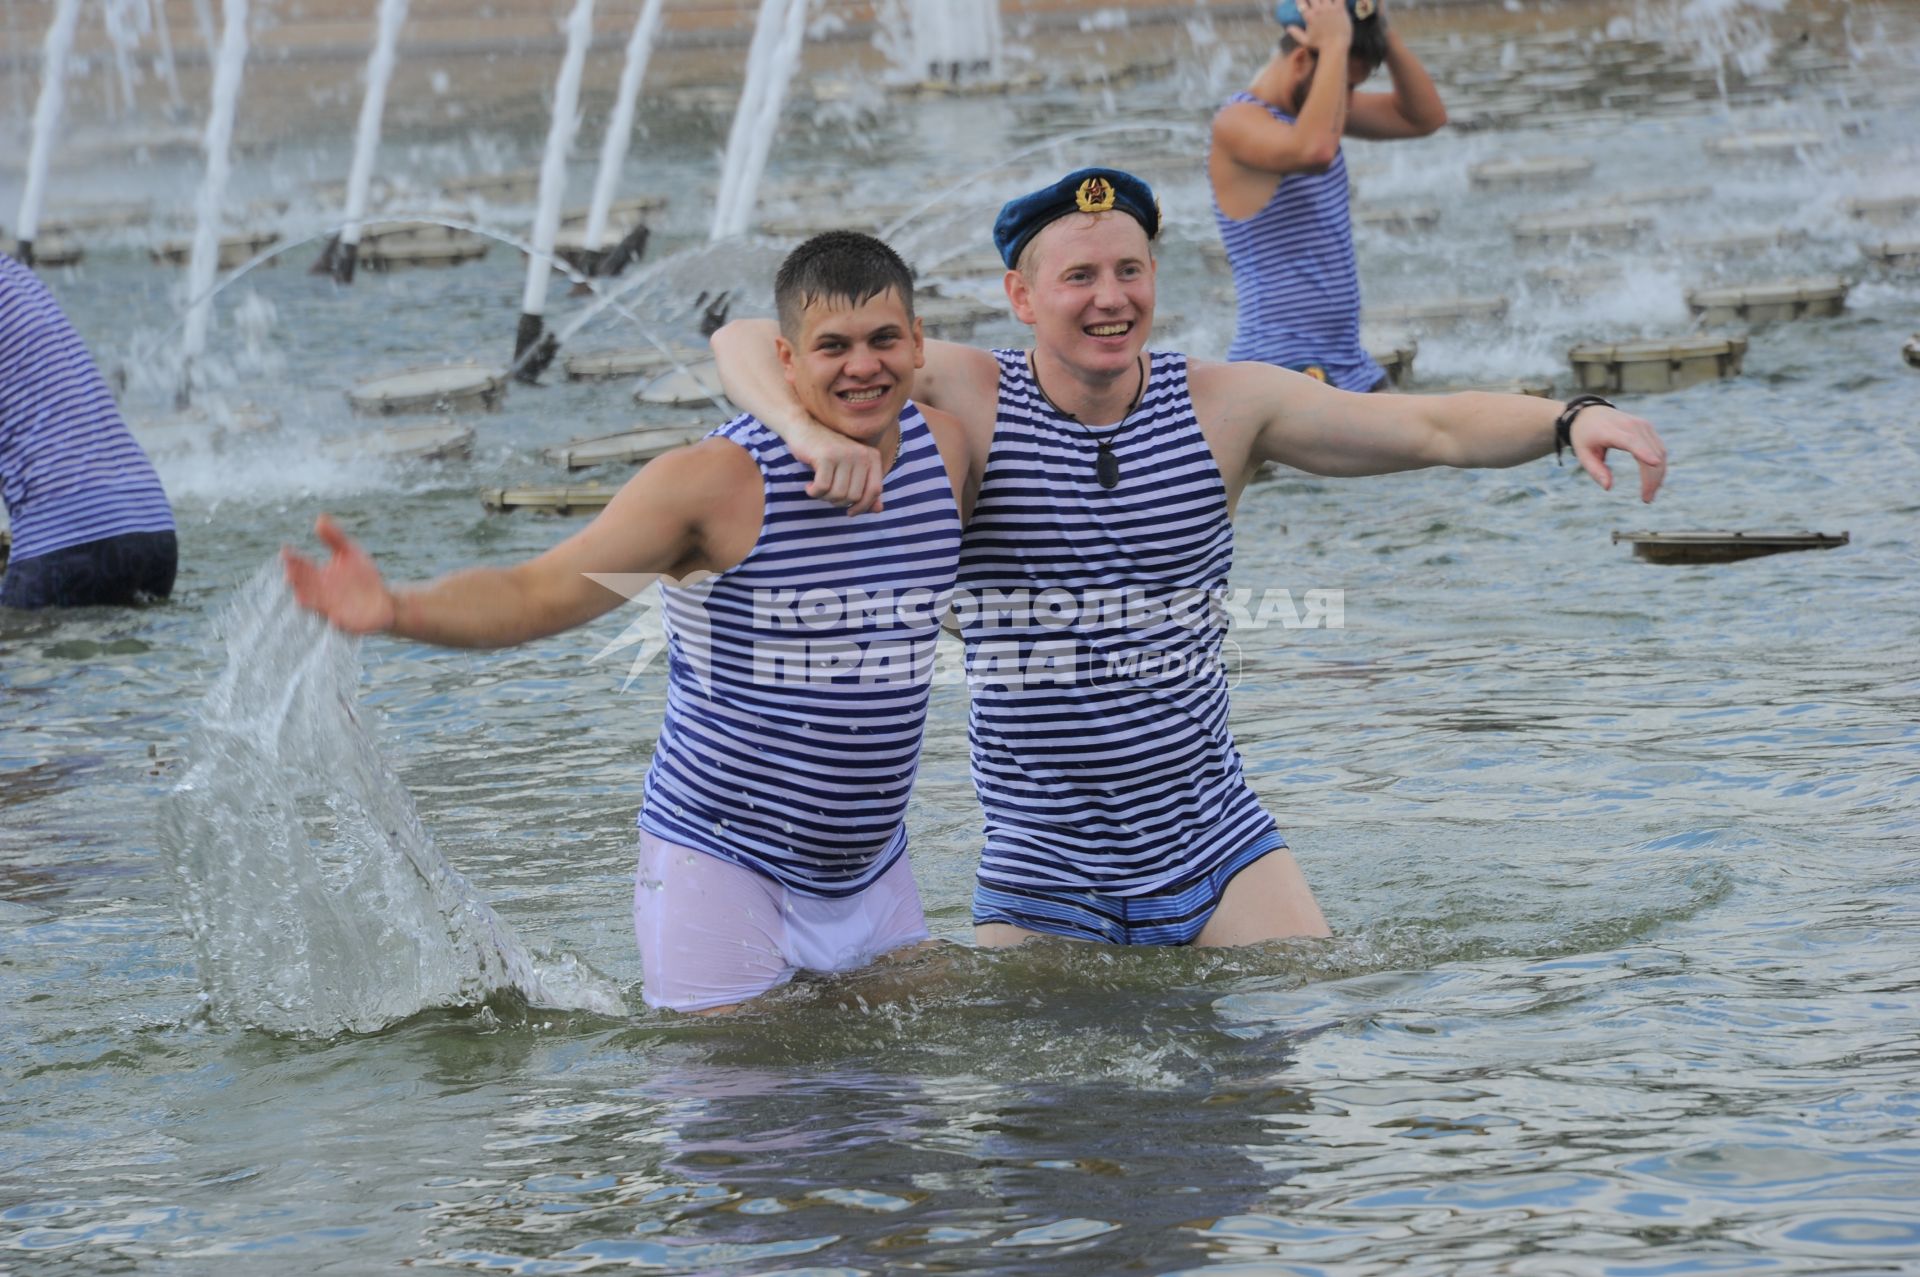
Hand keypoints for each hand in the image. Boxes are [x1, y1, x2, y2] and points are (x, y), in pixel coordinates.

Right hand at [282, 514, 398, 633]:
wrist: (385, 601)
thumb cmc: (363, 577)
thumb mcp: (350, 553)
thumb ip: (334, 538)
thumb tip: (320, 518)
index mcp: (317, 576)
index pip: (299, 567)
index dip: (291, 560)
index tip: (285, 551)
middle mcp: (319, 595)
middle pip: (301, 587)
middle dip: (295, 582)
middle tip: (289, 573)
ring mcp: (331, 610)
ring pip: (315, 608)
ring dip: (309, 604)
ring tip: (300, 598)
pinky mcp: (348, 624)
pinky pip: (340, 625)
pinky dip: (336, 623)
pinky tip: (335, 619)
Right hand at [786, 415, 887, 515]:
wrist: (803, 429)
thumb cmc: (828, 454)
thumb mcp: (849, 470)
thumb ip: (865, 489)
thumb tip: (878, 510)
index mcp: (872, 457)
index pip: (875, 490)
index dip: (863, 506)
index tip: (850, 512)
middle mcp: (861, 454)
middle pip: (854, 496)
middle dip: (839, 502)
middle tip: (827, 494)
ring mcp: (844, 454)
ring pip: (839, 494)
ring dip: (825, 497)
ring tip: (818, 488)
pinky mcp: (826, 456)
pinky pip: (822, 488)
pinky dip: (814, 492)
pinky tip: (809, 486)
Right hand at [1288, 0, 1353, 51]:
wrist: (1335, 46)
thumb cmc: (1320, 45)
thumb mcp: (1305, 41)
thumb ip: (1296, 33)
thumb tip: (1288, 28)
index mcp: (1309, 16)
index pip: (1301, 3)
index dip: (1300, 0)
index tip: (1300, 0)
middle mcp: (1318, 10)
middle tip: (1312, 1)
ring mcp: (1330, 8)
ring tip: (1322, 1)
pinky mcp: (1340, 8)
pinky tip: (1336, 0)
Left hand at [1569, 407, 1667, 502]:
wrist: (1590, 414)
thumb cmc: (1584, 437)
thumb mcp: (1583, 454)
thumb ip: (1595, 471)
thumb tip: (1608, 487)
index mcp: (1611, 431)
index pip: (1631, 441)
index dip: (1644, 452)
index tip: (1655, 463)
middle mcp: (1632, 425)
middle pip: (1650, 451)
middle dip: (1652, 477)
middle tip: (1646, 499)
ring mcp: (1643, 425)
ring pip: (1659, 451)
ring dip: (1658, 475)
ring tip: (1649, 495)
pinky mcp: (1648, 428)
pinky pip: (1660, 449)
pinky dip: (1659, 466)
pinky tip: (1654, 482)